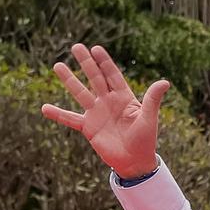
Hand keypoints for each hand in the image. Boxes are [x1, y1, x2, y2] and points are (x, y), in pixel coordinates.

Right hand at [41, 44, 168, 179]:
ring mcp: (97, 113)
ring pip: (80, 93)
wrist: (135, 162)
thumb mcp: (148, 118)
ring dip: (69, 80)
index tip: (96, 48)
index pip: (112, 75)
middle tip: (76, 46)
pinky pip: (70, 118)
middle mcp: (108, 102)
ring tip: (57, 65)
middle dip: (86, 63)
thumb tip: (165, 82)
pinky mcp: (88, 127)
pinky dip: (58, 114)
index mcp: (124, 97)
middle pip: (95, 78)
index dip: (105, 62)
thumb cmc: (145, 140)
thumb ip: (152, 99)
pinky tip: (44, 107)